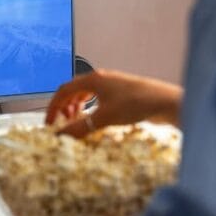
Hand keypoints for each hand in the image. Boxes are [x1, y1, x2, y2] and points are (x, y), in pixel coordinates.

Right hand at [46, 69, 182, 137]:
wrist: (166, 102)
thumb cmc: (136, 105)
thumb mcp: (104, 118)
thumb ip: (80, 127)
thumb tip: (60, 137)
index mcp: (93, 79)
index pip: (63, 90)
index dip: (53, 107)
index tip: (49, 124)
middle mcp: (101, 79)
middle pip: (73, 90)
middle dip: (64, 107)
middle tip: (61, 124)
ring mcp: (112, 84)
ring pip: (86, 94)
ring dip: (77, 107)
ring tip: (76, 122)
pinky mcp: (122, 93)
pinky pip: (98, 98)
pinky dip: (90, 108)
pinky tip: (95, 119)